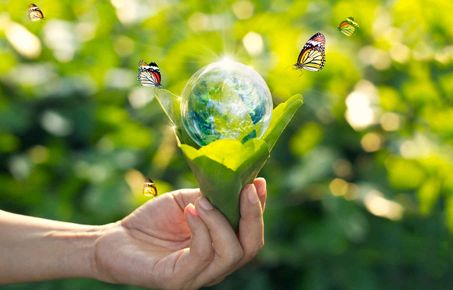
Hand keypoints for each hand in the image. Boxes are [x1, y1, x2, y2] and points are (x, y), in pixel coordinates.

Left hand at [93, 178, 266, 288]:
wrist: (115, 239)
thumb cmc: (153, 221)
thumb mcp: (188, 202)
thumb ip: (212, 196)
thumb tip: (237, 181)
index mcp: (221, 246)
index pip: (251, 232)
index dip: (258, 208)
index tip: (258, 182)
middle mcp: (216, 265)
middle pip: (251, 247)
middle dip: (253, 215)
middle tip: (246, 189)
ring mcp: (198, 276)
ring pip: (231, 253)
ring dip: (221, 220)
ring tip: (204, 201)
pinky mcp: (178, 280)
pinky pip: (201, 255)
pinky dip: (201, 228)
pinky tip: (190, 211)